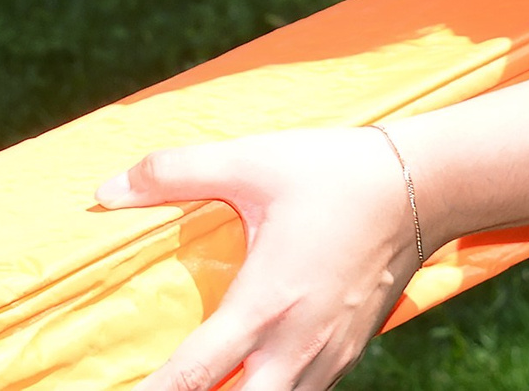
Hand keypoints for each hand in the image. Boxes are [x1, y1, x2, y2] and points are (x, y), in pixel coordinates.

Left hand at [98, 127, 419, 390]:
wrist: (423, 186)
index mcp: (265, 305)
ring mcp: (326, 358)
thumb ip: (175, 173)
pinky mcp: (346, 355)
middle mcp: (296, 347)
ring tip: (199, 382)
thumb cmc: (335, 173)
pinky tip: (248, 377)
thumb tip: (105, 193)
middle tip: (157, 390)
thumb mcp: (251, 161)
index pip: (191, 378)